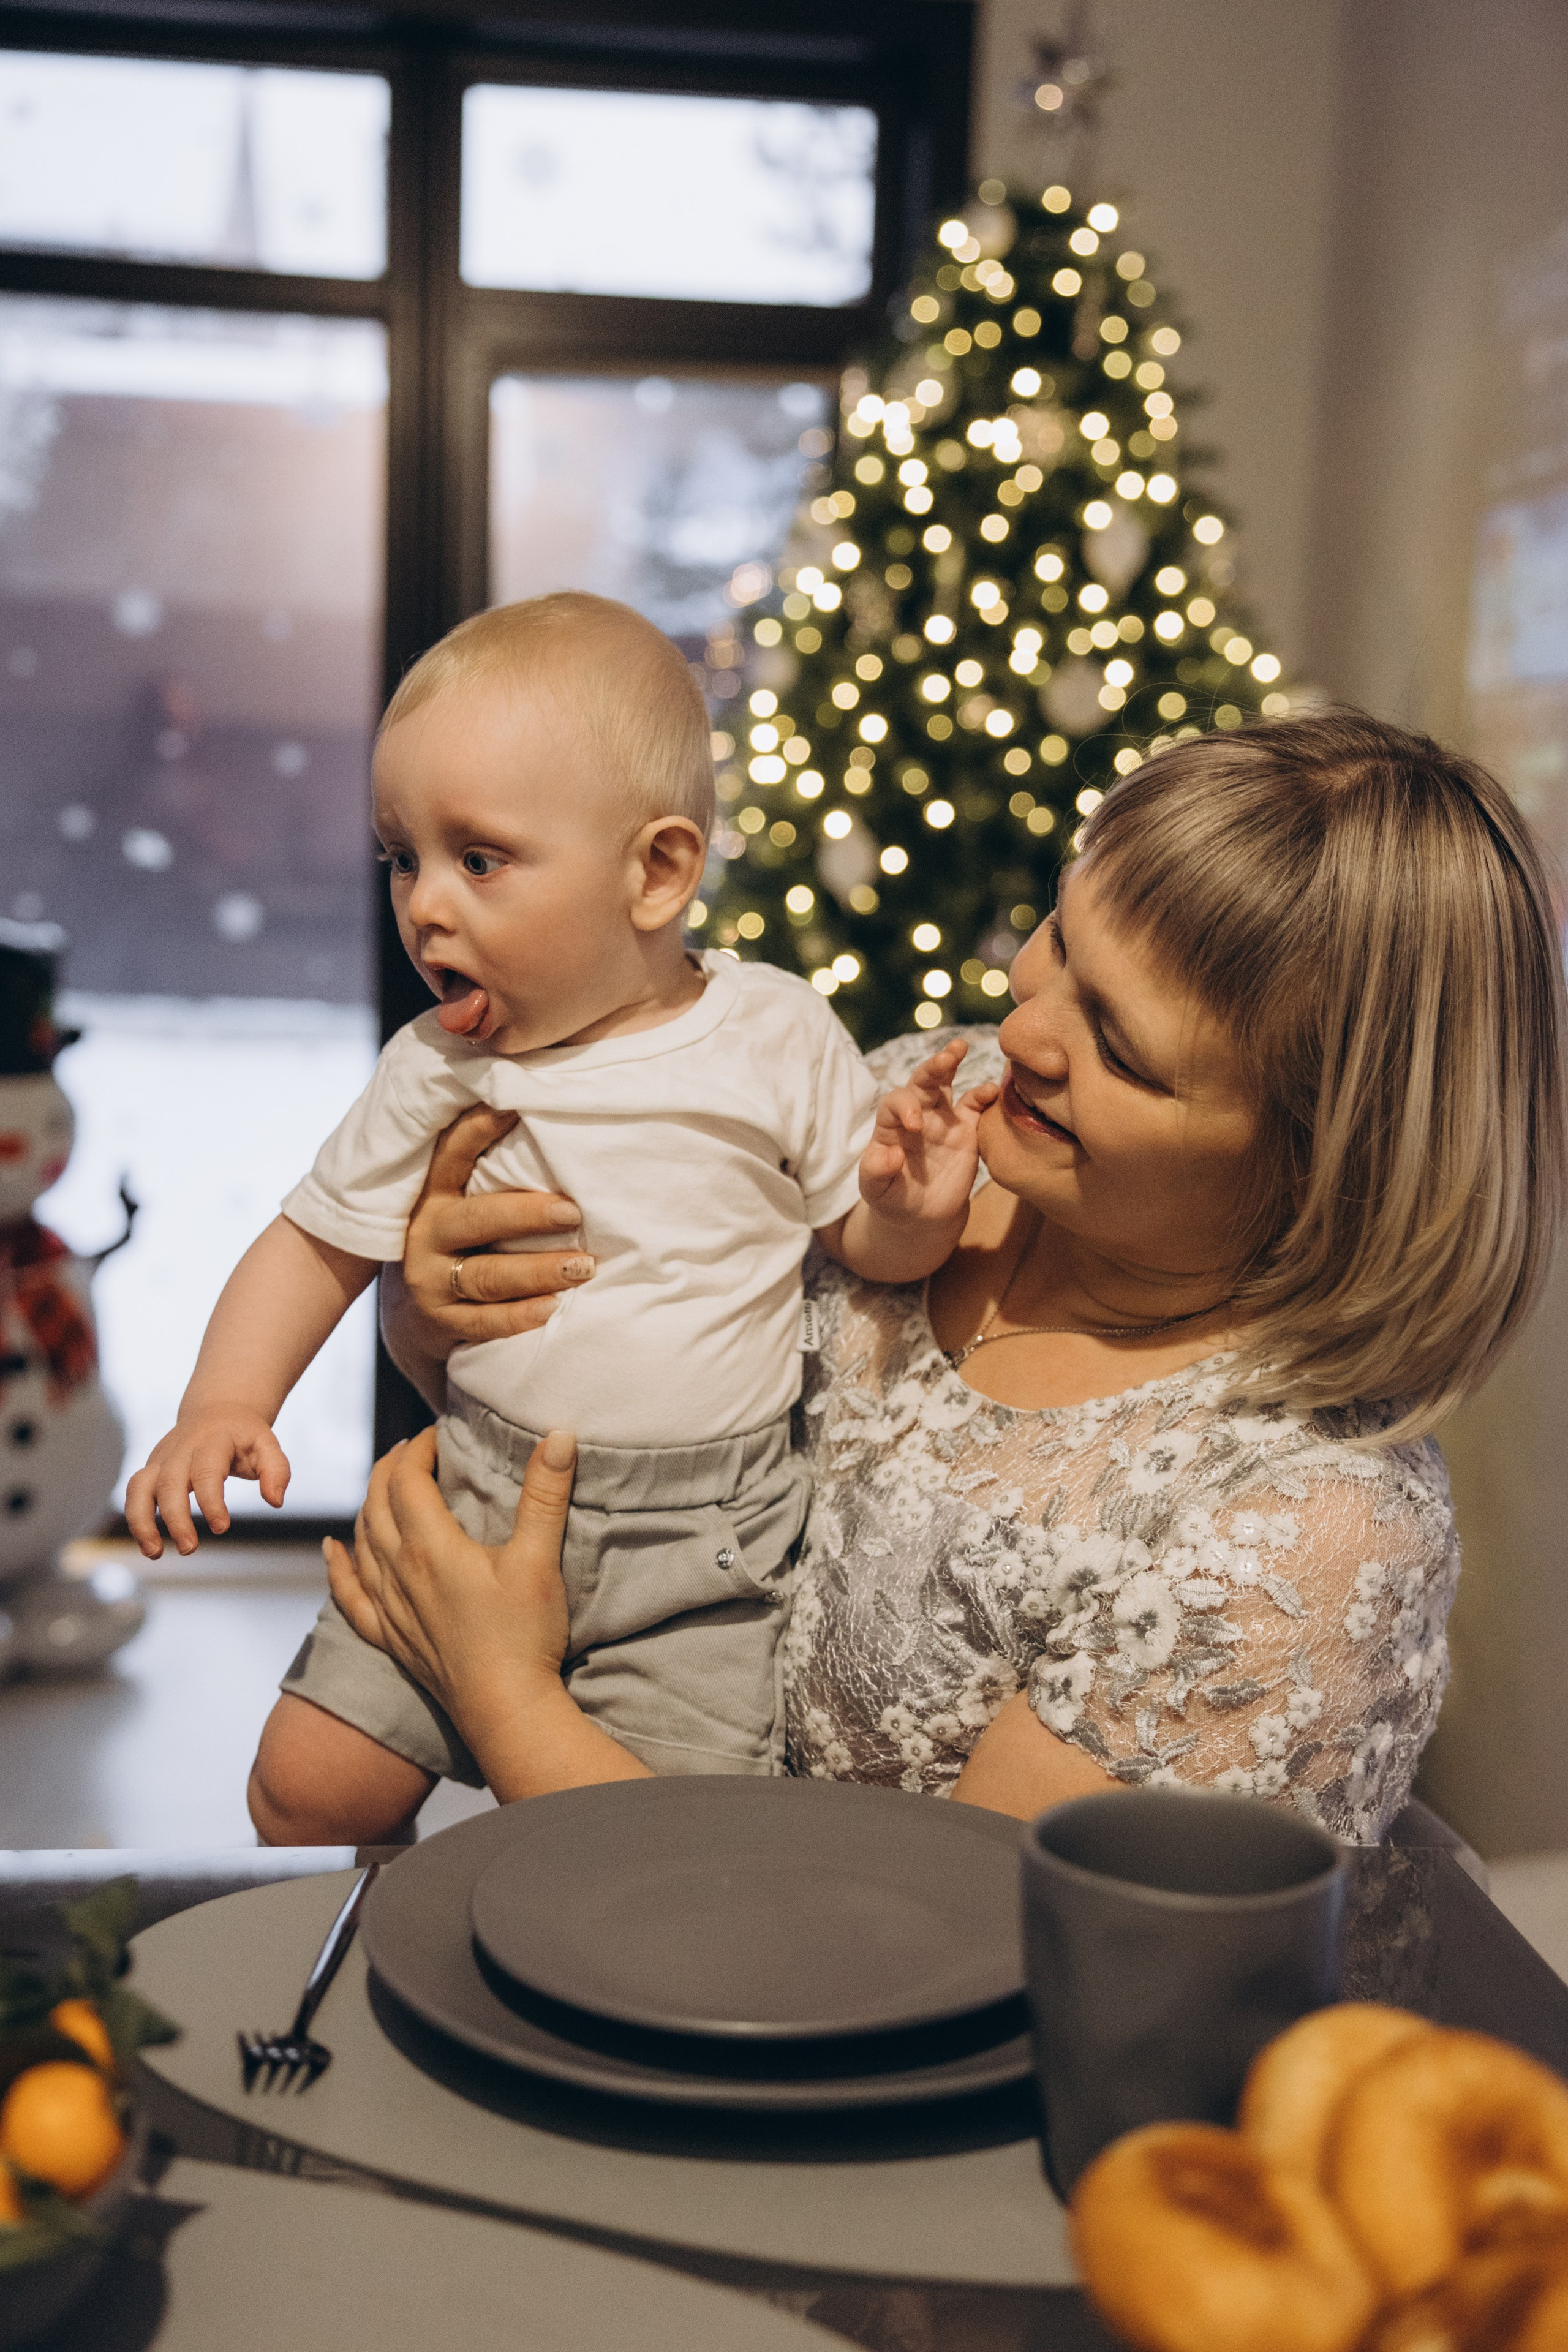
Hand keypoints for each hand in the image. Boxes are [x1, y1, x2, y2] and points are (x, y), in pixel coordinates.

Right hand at [125, 1406, 289, 1558]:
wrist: (217, 1412)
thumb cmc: (244, 1436)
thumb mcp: (267, 1445)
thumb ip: (276, 1471)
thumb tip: (275, 1501)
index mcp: (212, 1441)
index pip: (206, 1472)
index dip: (211, 1501)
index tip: (221, 1528)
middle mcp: (180, 1449)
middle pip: (169, 1482)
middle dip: (176, 1518)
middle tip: (189, 1549)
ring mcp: (161, 1459)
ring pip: (139, 1487)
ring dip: (142, 1522)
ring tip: (155, 1553)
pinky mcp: (150, 1469)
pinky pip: (134, 1494)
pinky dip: (136, 1520)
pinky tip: (151, 1546)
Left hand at [324, 1424, 574, 1740]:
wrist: (504, 1709)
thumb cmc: (524, 1635)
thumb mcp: (540, 1559)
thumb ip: (545, 1495)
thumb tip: (560, 1435)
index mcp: (431, 1547)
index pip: (408, 1479)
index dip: (419, 1448)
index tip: (439, 1433)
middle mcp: (399, 1572)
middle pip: (376, 1503)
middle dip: (390, 1468)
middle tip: (411, 1449)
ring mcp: (391, 1607)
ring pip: (361, 1542)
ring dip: (367, 1505)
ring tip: (384, 1485)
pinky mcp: (392, 1638)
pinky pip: (350, 1596)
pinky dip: (337, 1568)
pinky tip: (331, 1550)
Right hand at [382, 1106, 594, 1400]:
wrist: (415, 1313)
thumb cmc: (460, 1237)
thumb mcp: (459, 1196)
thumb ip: (487, 1163)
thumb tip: (545, 1109)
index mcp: (431, 1192)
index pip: (451, 1154)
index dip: (478, 1129)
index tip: (515, 1108)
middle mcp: (425, 1232)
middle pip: (476, 1220)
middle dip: (526, 1215)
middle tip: (573, 1211)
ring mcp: (430, 1280)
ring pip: (486, 1276)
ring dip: (537, 1271)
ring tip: (583, 1266)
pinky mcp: (443, 1321)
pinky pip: (485, 1322)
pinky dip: (521, 1316)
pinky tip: (554, 1307)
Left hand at [859, 1040, 999, 1229]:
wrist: (921, 1215)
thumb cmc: (892, 1197)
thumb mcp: (875, 1189)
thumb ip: (876, 1172)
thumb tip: (892, 1154)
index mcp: (891, 1125)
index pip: (895, 1103)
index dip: (905, 1107)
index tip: (915, 1126)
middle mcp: (916, 1114)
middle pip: (922, 1082)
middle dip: (932, 1066)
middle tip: (947, 1057)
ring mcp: (942, 1119)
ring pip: (945, 1083)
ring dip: (951, 1063)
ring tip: (961, 1047)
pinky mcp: (966, 1131)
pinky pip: (975, 1106)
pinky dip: (984, 1095)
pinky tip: (992, 1090)